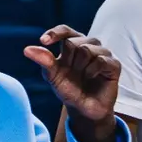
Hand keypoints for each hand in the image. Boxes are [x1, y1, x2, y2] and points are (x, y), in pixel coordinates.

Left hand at [24, 26, 119, 141]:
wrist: (85, 109)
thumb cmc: (69, 90)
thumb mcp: (53, 77)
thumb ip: (44, 61)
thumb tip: (27, 49)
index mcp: (72, 46)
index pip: (65, 31)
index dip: (55, 33)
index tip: (44, 41)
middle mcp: (88, 46)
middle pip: (74, 42)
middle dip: (69, 60)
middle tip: (72, 73)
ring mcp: (103, 54)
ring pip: (88, 48)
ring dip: (81, 66)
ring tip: (83, 76)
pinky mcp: (114, 64)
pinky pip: (101, 59)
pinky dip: (93, 70)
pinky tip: (92, 77)